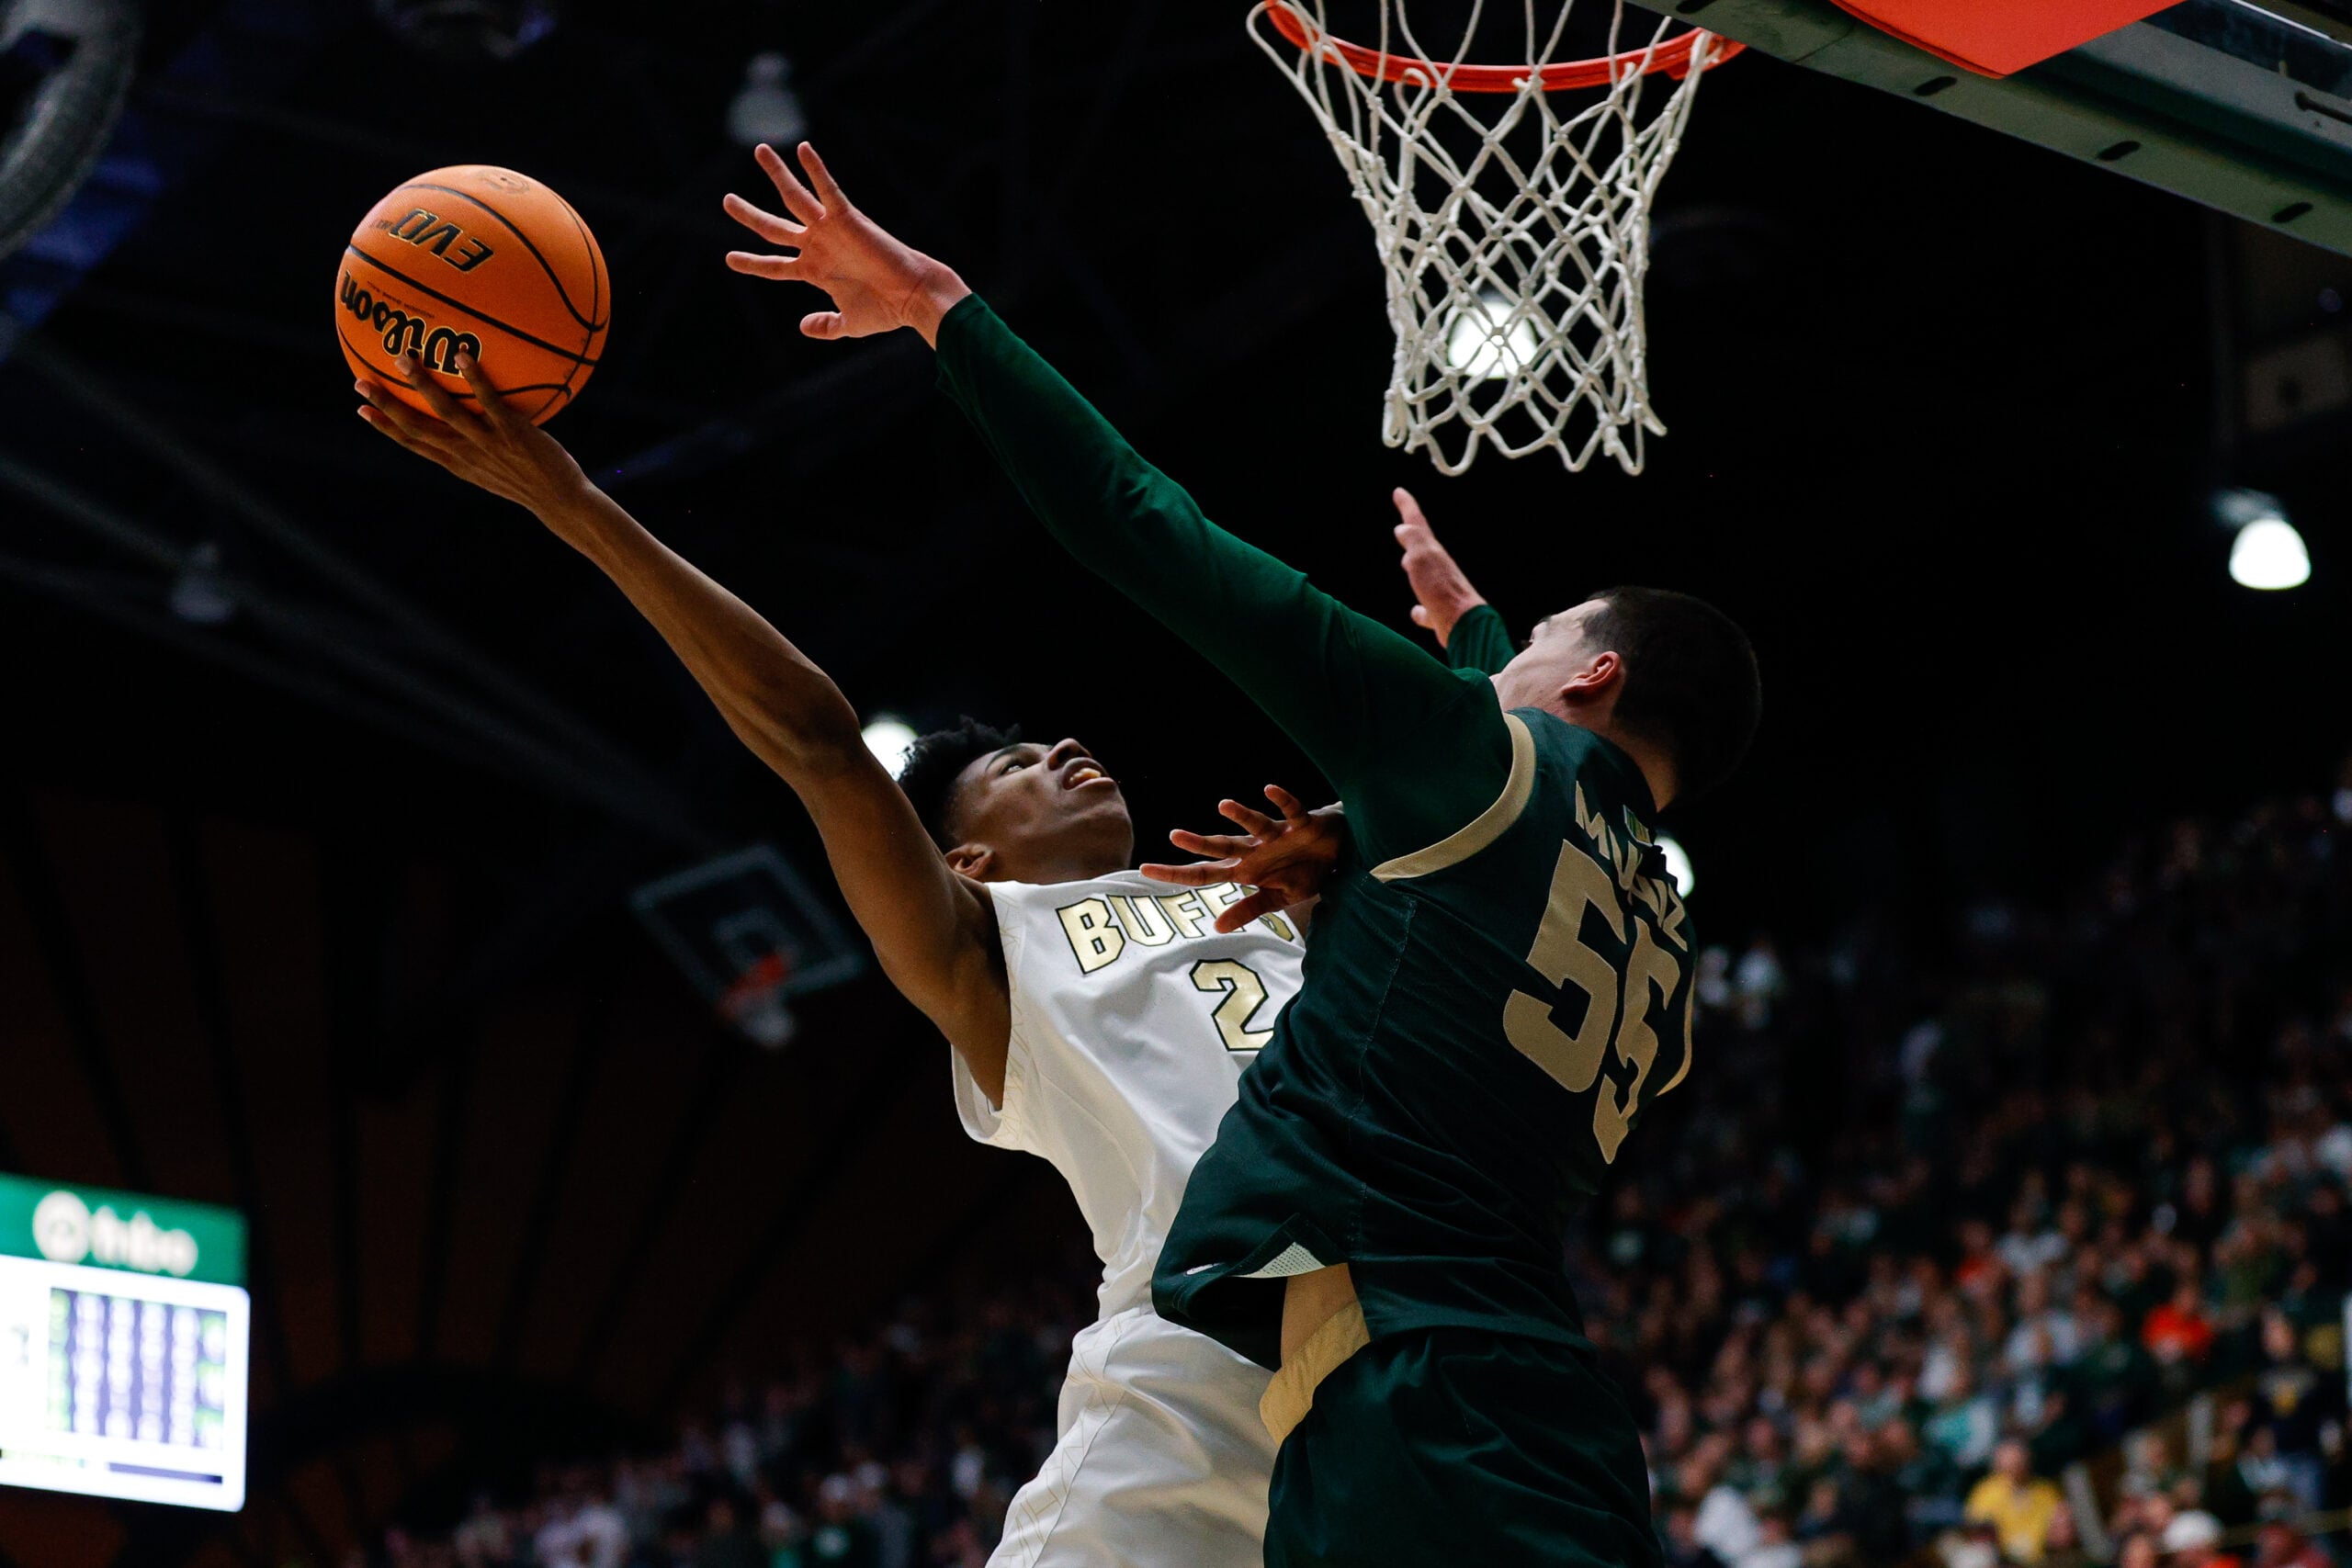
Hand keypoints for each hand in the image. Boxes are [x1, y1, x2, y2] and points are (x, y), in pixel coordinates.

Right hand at [355, 352, 590, 517]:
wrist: (559, 500)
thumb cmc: (528, 480)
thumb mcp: (493, 469)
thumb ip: (475, 446)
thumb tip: (466, 421)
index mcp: (456, 463)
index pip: (412, 444)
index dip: (384, 426)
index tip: (361, 408)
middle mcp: (465, 454)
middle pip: (416, 427)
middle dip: (386, 404)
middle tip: (360, 380)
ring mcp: (487, 443)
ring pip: (445, 412)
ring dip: (421, 384)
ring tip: (403, 358)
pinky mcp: (511, 432)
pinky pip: (488, 401)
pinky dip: (473, 378)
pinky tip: (461, 354)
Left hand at [722, 142, 970, 344]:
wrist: (912, 297)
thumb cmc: (885, 310)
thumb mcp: (849, 324)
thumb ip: (825, 326)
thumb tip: (802, 327)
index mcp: (815, 270)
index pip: (776, 265)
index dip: (753, 263)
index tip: (730, 258)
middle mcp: (818, 245)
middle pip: (774, 227)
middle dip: (749, 215)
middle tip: (727, 201)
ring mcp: (830, 230)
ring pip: (794, 198)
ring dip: (777, 174)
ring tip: (760, 149)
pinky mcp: (847, 219)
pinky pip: (828, 190)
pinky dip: (816, 169)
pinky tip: (803, 149)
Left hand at [1139, 785, 1344, 933]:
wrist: (1338, 854)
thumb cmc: (1303, 872)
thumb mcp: (1277, 898)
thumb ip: (1248, 909)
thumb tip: (1217, 927)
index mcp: (1245, 869)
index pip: (1203, 873)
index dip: (1176, 873)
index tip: (1144, 869)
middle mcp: (1255, 850)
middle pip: (1222, 846)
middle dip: (1200, 843)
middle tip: (1173, 835)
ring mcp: (1276, 835)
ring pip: (1254, 824)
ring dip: (1241, 815)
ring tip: (1224, 805)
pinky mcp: (1301, 824)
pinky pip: (1290, 810)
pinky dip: (1281, 800)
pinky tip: (1268, 789)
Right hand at [1392, 488, 1485, 647]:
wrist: (1464, 625)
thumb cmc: (1441, 590)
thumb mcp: (1423, 559)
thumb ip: (1413, 542)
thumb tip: (1403, 528)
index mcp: (1433, 553)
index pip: (1418, 524)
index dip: (1408, 507)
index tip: (1399, 492)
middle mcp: (1438, 570)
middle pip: (1422, 547)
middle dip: (1412, 535)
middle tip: (1403, 526)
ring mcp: (1440, 591)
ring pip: (1425, 575)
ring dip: (1415, 567)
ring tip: (1406, 563)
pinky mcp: (1440, 614)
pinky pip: (1426, 608)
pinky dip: (1420, 609)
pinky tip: (1416, 613)